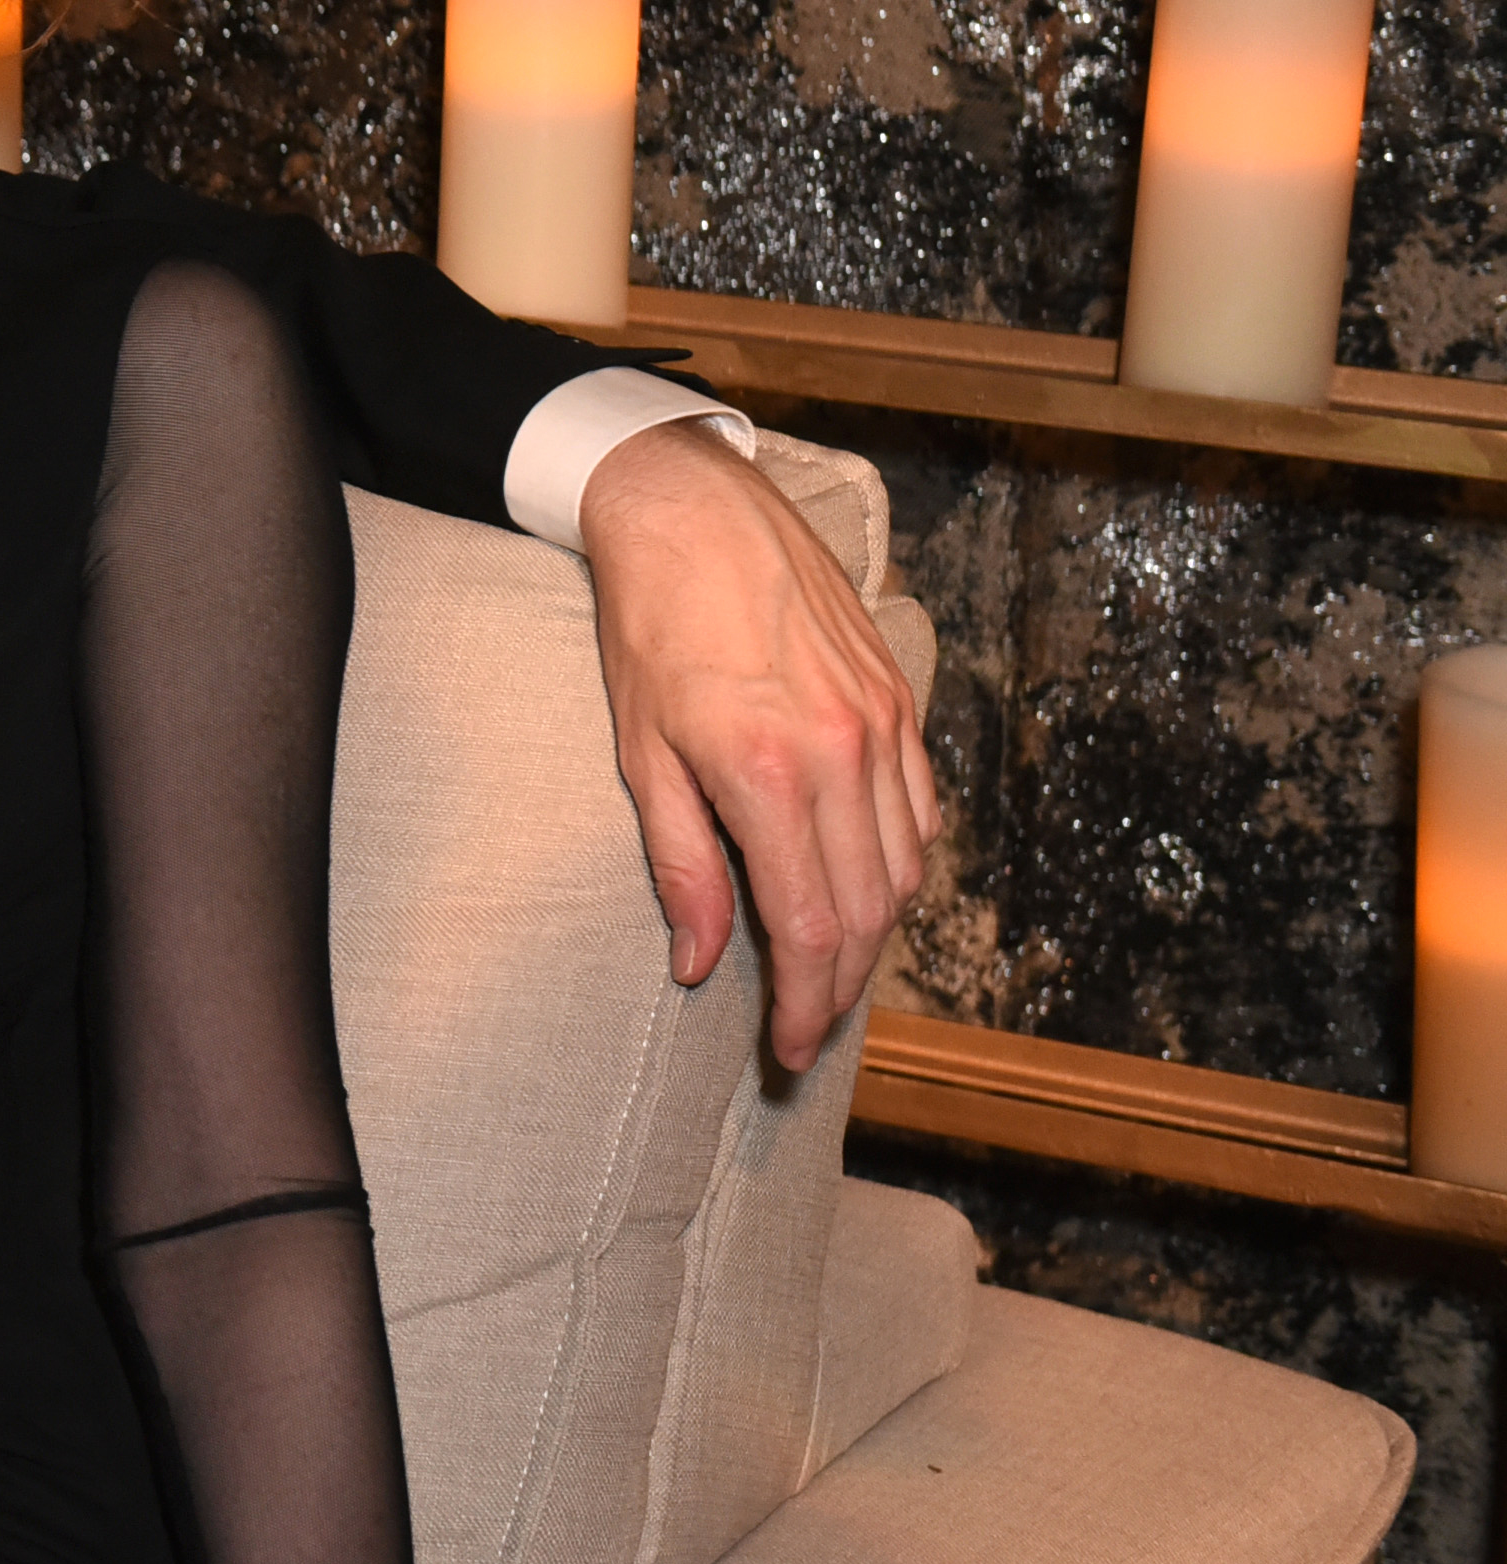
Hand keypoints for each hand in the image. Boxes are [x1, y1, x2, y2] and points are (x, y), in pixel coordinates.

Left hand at [578, 420, 936, 1070]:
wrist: (693, 512)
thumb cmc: (649, 627)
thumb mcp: (642, 752)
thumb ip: (681, 864)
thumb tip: (700, 961)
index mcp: (770, 773)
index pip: (813, 927)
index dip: (808, 1005)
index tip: (790, 1051)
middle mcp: (844, 752)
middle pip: (871, 911)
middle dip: (843, 988)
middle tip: (808, 1034)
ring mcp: (883, 723)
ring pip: (908, 866)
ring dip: (877, 934)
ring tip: (832, 973)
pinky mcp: (900, 698)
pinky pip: (922, 807)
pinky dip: (902, 863)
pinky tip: (867, 888)